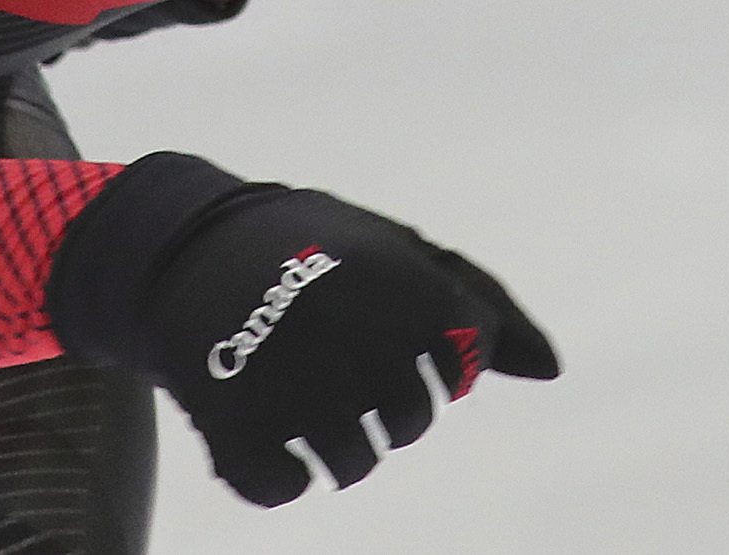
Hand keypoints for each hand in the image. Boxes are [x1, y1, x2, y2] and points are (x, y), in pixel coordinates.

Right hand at [50, 152, 558, 505]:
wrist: (177, 242)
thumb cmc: (308, 247)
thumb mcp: (394, 247)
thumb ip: (479, 300)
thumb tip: (551, 371)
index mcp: (395, 280)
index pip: (464, 359)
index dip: (434, 350)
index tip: (389, 323)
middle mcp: (349, 330)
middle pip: (409, 419)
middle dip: (381, 397)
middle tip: (333, 354)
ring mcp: (287, 377)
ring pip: (351, 463)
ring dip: (331, 437)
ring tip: (295, 387)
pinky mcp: (229, 416)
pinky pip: (280, 485)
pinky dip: (274, 467)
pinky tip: (258, 420)